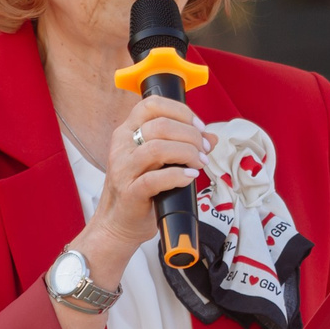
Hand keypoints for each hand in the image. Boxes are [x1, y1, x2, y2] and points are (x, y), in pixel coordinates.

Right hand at [85, 94, 217, 265]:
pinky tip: (189, 176)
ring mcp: (123, 169)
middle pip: (160, 125)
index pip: (152, 104)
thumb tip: (211, 138)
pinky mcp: (130, 192)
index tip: (199, 127)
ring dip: (187, 153)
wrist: (118, 224)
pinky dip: (178, 175)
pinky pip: (155, 179)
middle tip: (204, 150)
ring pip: (157, 148)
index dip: (180, 111)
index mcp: (127, 132)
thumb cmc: (140, 190)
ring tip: (199, 163)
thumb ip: (182, 145)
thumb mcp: (159, 162)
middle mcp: (122, 146)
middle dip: (190, 135)